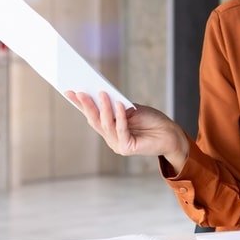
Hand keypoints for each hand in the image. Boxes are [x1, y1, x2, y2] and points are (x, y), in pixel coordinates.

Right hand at [65, 90, 188, 172]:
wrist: (170, 133)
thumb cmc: (152, 120)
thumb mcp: (132, 109)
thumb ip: (117, 105)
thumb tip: (101, 93)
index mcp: (110, 129)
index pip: (92, 116)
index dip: (80, 105)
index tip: (70, 91)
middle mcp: (110, 138)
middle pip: (95, 120)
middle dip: (87, 106)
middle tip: (80, 92)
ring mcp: (117, 144)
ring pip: (106, 124)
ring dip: (103, 108)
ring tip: (102, 93)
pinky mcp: (126, 147)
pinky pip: (120, 129)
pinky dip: (119, 116)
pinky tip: (118, 104)